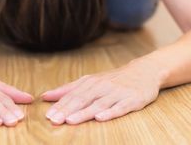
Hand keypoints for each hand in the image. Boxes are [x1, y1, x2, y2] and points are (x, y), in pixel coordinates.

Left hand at [41, 58, 167, 124]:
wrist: (144, 71)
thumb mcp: (90, 81)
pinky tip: (100, 117)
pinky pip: (120, 107)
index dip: (60, 106)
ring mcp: (117, 93)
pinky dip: (110, 112)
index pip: (72, 95)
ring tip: (71, 120)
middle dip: (67, 110)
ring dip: (84, 112)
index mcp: (91, 82)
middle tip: (54, 120)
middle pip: (83, 99)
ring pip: (98, 104)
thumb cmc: (114, 80)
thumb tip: (45, 96)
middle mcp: (102, 86)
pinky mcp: (132, 99)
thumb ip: (68, 89)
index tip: (48, 116)